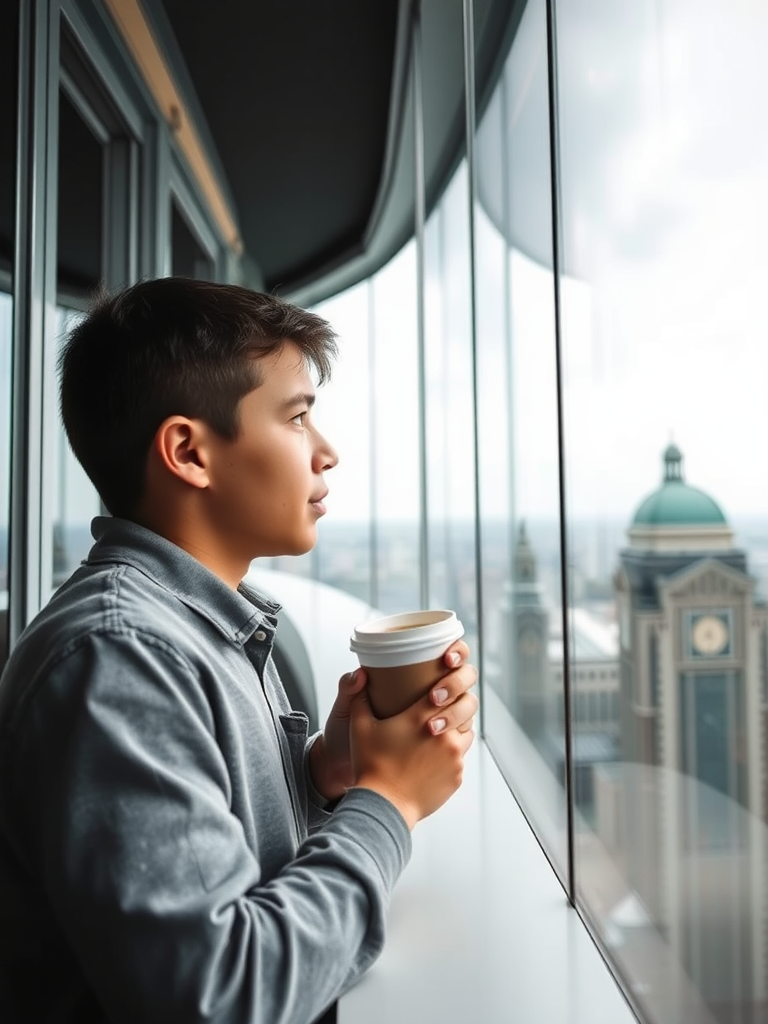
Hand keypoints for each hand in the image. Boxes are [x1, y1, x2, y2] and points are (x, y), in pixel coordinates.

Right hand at [309, 641, 475, 801]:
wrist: (384, 805)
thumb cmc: (371, 765)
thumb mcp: (360, 727)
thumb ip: (361, 699)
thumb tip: (361, 677)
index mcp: (422, 717)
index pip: (445, 688)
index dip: (444, 684)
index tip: (438, 686)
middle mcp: (445, 734)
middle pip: (463, 707)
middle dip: (454, 705)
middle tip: (442, 707)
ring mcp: (454, 756)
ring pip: (466, 732)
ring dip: (457, 728)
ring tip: (441, 730)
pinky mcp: (457, 776)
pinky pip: (461, 758)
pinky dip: (451, 755)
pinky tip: (436, 757)